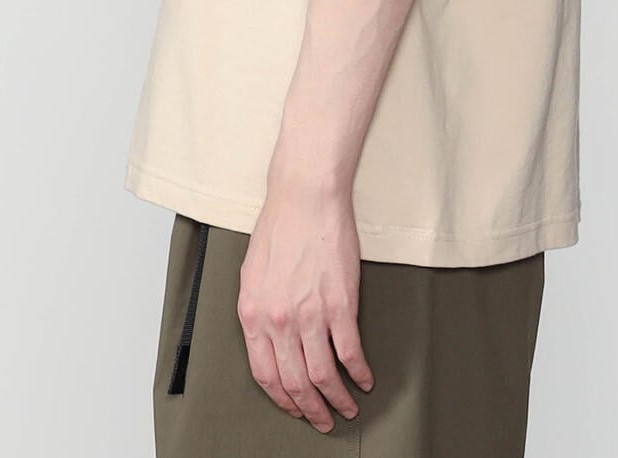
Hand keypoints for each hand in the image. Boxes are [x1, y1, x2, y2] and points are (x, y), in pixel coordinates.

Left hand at [237, 177, 374, 432]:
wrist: (305, 196)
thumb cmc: (280, 227)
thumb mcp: (253, 273)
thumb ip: (259, 310)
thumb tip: (269, 340)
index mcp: (253, 315)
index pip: (265, 375)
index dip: (283, 399)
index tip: (296, 408)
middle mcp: (279, 321)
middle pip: (295, 383)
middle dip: (311, 410)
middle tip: (324, 421)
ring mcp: (311, 314)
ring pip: (323, 375)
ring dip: (337, 399)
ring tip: (347, 408)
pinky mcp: (341, 303)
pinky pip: (350, 352)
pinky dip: (359, 372)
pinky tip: (364, 379)